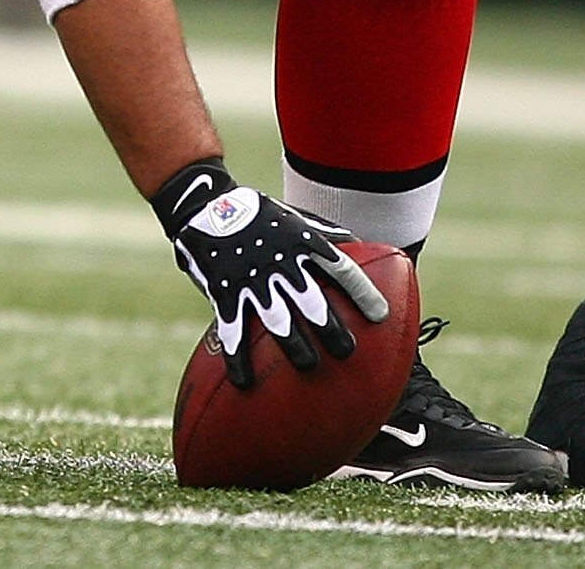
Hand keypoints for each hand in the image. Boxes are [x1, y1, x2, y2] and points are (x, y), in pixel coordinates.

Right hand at [151, 161, 387, 389]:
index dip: (363, 293)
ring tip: (309, 365)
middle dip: (333, 331)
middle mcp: (281, 263)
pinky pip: (233, 329)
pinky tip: (245, 381)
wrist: (205, 203)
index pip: (342, 270)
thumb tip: (358, 243)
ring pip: (278, 321)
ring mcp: (252, 279)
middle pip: (314, 303)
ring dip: (295, 347)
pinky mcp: (225, 290)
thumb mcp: (294, 216)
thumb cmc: (258, 213)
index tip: (379, 316)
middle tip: (347, 351)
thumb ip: (324, 233)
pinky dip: (237, 358)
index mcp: (302, 243)